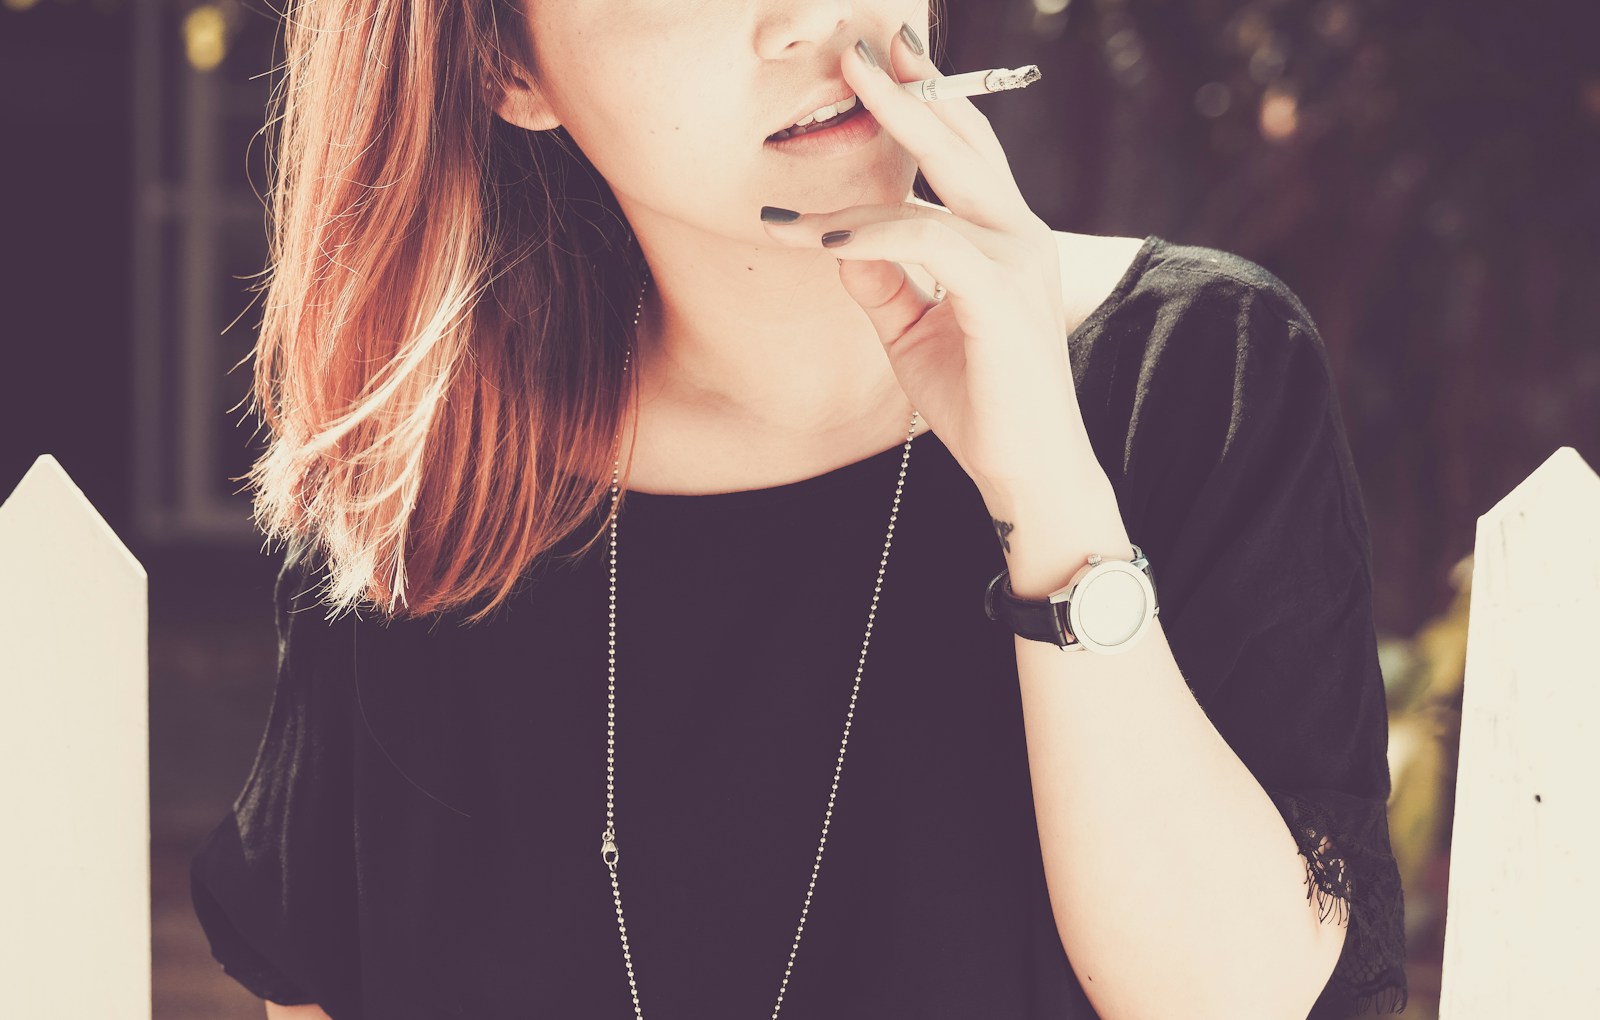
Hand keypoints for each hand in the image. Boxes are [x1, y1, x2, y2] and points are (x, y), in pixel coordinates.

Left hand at [761, 29, 1085, 500]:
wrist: (1026, 473)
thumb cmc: (979, 402)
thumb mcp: (914, 333)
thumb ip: (882, 282)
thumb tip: (839, 239)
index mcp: (1003, 238)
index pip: (967, 153)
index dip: (929, 104)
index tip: (885, 63)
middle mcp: (1017, 236)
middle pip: (963, 142)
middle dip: (912, 88)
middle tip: (861, 46)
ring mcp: (1015, 262)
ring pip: (940, 184)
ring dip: (879, 149)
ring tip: (833, 106)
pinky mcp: (999, 297)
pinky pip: (927, 243)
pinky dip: (874, 232)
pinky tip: (827, 239)